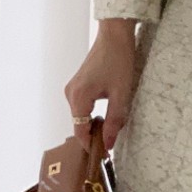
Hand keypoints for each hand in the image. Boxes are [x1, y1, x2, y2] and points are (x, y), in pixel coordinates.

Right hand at [64, 21, 137, 152]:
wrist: (115, 35)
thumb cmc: (118, 60)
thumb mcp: (121, 94)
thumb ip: (114, 121)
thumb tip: (109, 144)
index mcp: (78, 98)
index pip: (80, 132)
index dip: (91, 146)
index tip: (103, 156)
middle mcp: (70, 94)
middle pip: (79, 124)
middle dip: (94, 135)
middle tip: (112, 142)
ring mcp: (73, 88)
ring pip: (82, 115)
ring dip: (94, 123)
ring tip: (112, 127)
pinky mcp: (78, 84)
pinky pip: (83, 106)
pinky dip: (93, 113)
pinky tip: (107, 112)